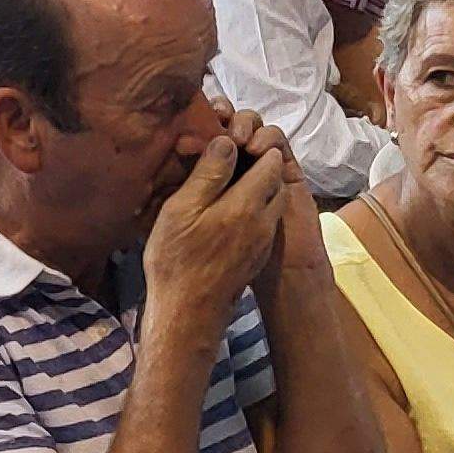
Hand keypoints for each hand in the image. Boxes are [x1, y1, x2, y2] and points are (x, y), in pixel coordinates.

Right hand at [144, 120, 292, 332]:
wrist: (189, 311)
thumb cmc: (177, 258)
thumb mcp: (183, 208)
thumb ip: (209, 173)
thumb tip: (227, 140)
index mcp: (247, 203)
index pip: (269, 161)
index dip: (254, 146)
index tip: (232, 142)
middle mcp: (264, 220)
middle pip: (276, 180)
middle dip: (260, 164)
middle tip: (230, 158)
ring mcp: (263, 240)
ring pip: (273, 202)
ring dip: (259, 187)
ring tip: (229, 183)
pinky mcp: (257, 255)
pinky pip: (266, 221)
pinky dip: (255, 208)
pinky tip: (230, 213)